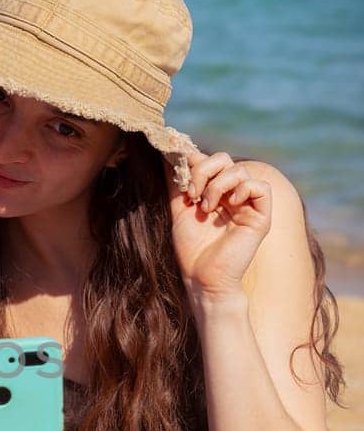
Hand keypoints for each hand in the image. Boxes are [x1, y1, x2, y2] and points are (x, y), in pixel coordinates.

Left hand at [167, 149, 271, 300]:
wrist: (202, 277)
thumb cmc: (190, 248)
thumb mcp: (179, 209)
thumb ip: (177, 182)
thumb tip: (169, 152)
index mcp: (214, 192)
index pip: (209, 162)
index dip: (194, 159)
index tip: (179, 168)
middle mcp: (232, 195)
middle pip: (224, 160)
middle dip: (203, 170)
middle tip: (192, 194)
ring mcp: (247, 205)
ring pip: (240, 171)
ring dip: (217, 184)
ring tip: (206, 207)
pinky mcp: (261, 217)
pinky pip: (261, 188)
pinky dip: (243, 189)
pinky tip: (229, 204)